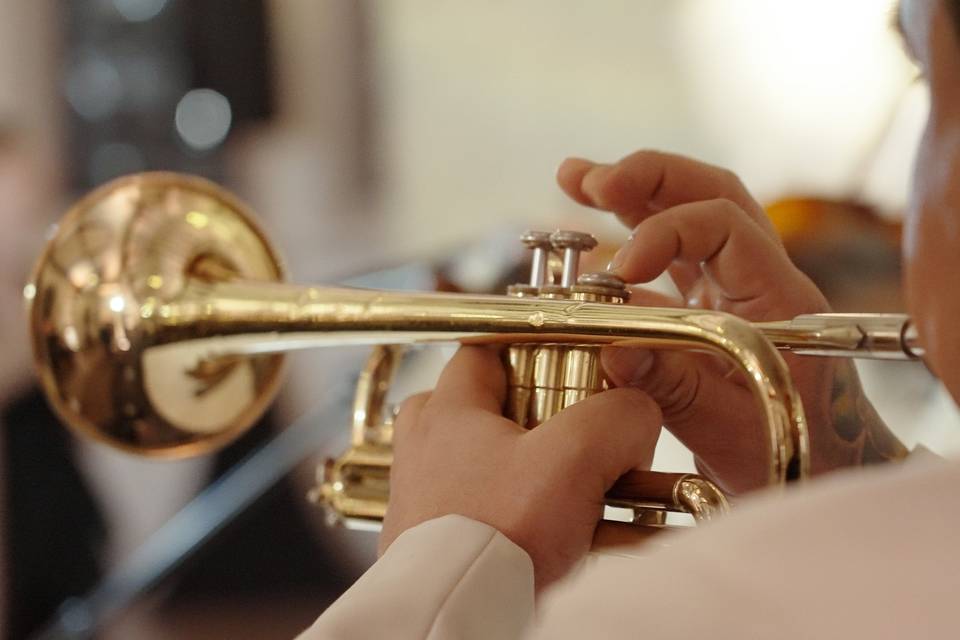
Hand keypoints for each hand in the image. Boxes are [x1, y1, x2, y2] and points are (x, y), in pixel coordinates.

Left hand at [379, 346, 660, 589]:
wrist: (454, 616)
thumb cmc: (494, 534)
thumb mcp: (573, 459)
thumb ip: (616, 420)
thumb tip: (636, 414)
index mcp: (447, 411)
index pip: (486, 350)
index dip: (533, 349)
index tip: (573, 364)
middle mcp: (428, 449)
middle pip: (490, 409)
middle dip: (542, 422)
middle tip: (582, 439)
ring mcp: (427, 497)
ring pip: (496, 468)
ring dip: (545, 479)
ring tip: (592, 498)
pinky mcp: (438, 542)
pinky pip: (495, 517)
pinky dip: (534, 522)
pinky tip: (580, 542)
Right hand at [557, 151, 905, 493]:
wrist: (822, 470)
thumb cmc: (795, 454)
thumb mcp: (728, 430)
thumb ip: (673, 386)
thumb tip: (611, 349)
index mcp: (778, 298)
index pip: (725, 226)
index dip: (668, 232)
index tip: (621, 269)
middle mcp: (759, 279)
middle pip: (709, 194)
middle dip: (647, 179)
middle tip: (589, 180)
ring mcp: (733, 290)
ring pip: (689, 215)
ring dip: (633, 194)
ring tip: (574, 179)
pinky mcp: (708, 309)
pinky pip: (668, 262)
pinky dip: (625, 245)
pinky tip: (585, 250)